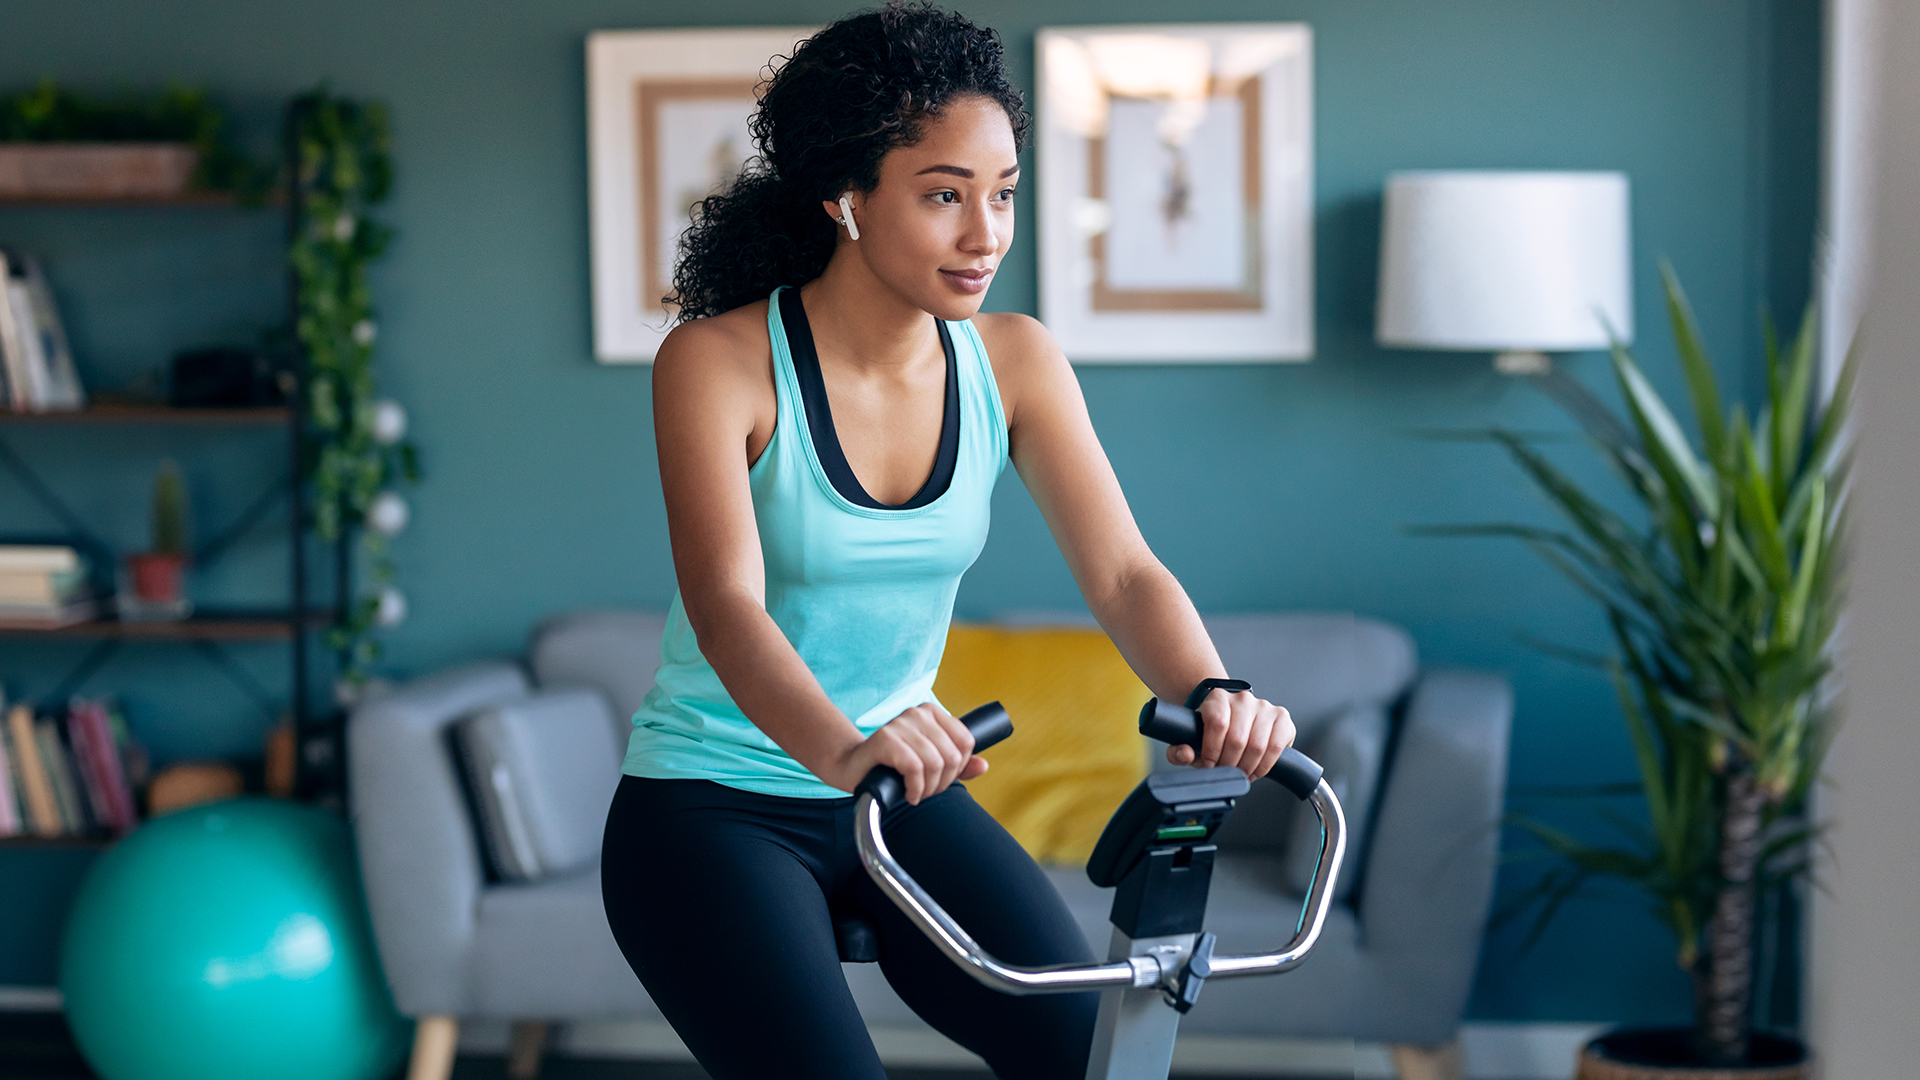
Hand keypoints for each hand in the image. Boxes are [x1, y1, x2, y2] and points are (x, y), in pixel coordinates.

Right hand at [829, 702, 988, 803]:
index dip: (958, 768)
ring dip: (927, 789)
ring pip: (934, 763)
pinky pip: (915, 768)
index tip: (941, 778)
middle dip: (942, 782)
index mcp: (932, 712)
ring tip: (916, 792)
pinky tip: (908, 794)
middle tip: (926, 790)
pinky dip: (915, 788)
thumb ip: (958, 765)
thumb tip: (984, 765)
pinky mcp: (885, 739)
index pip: (966, 741)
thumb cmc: (892, 765)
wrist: (853, 767)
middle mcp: (918, 713)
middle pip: (951, 756)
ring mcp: (900, 723)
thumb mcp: (930, 764)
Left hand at [1165, 689, 1296, 780]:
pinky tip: (1255, 771)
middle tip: (1225, 772)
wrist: (1233, 719)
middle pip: (1238, 739)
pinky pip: (1275, 747)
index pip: (1217, 724)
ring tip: (1239, 774)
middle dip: (1229, 763)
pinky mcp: (1282, 717)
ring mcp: (1264, 706)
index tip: (1210, 764)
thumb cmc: (1211, 732)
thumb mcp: (1191, 741)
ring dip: (1247, 767)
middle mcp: (1242, 699)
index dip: (1212, 750)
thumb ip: (1179, 751)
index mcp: (1217, 698)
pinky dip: (1264, 766)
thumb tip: (1183, 754)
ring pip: (1257, 745)